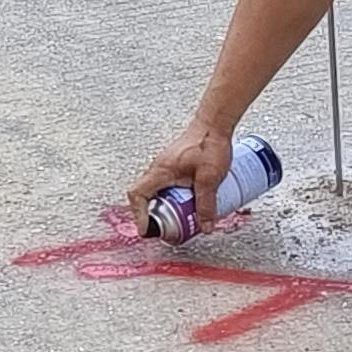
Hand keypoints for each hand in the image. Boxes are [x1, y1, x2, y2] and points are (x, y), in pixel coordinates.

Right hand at [128, 117, 233, 237]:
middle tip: (167, 229)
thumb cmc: (209, 143)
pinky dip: (173, 198)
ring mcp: (166, 166)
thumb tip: (205, 227)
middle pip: (145, 196)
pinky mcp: (175, 165)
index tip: (146, 229)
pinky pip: (167, 185)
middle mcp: (158, 168)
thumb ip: (206, 204)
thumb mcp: (209, 178)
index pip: (137, 194)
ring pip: (157, 191)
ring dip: (165, 206)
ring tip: (180, 218)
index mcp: (161, 171)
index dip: (138, 214)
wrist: (215, 123)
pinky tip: (189, 201)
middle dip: (153, 215)